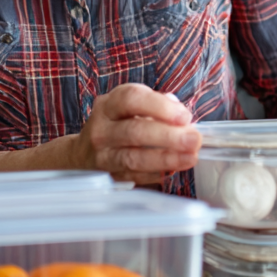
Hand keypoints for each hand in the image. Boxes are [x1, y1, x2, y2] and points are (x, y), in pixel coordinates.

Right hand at [74, 84, 201, 185]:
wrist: (83, 154)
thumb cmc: (116, 126)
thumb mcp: (129, 107)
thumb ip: (156, 105)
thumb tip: (181, 113)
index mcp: (108, 105)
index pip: (131, 99)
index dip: (160, 106)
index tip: (185, 116)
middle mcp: (101, 129)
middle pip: (134, 130)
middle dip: (168, 135)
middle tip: (194, 139)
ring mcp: (103, 155)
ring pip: (134, 157)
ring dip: (165, 158)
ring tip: (190, 157)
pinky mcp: (108, 177)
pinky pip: (134, 176)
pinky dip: (155, 174)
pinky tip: (172, 170)